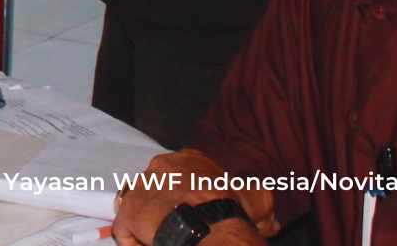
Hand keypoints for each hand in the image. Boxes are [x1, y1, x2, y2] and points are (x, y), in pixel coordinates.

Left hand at [112, 150, 274, 244]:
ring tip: (165, 240)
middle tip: (181, 228)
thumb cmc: (230, 210)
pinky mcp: (129, 210)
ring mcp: (142, 187)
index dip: (189, 196)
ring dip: (151, 224)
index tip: (196, 211)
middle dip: (168, 209)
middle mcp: (162, 166)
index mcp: (190, 159)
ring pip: (143, 208)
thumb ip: (257, 201)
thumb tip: (270, 220)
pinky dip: (134, 241)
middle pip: (160, 190)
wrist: (207, 225)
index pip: (184, 174)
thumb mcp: (257, 200)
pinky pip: (126, 228)